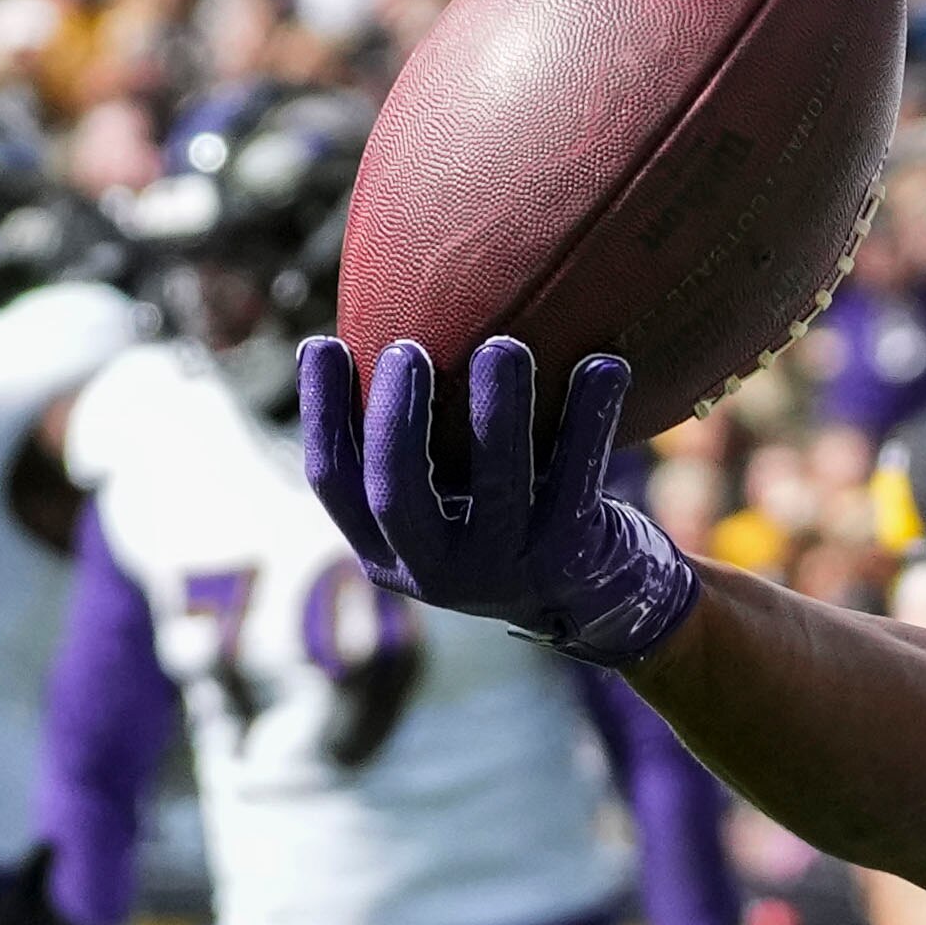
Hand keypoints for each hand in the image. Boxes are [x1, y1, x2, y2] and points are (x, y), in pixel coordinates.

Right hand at [299, 336, 699, 667]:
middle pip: (397, 491)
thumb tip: (392, 322)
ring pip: (497, 483)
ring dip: (498, 409)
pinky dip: (590, 416)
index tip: (320, 342)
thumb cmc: (507, 524)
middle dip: (397, 417)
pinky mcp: (571, 556)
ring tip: (504, 346)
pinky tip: (605, 365)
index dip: (322, 414)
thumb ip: (419, 450)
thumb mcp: (447, 506)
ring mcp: (506, 568)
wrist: (596, 602)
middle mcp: (436, 571)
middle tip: (406, 347)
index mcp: (388, 552)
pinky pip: (580, 476)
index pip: (333, 483)